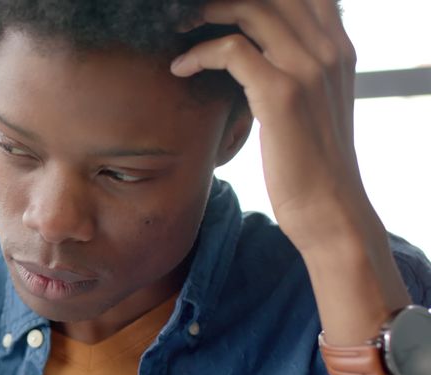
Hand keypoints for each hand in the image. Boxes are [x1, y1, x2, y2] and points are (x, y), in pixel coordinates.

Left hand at [170, 0, 378, 253]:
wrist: (329, 209)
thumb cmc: (311, 163)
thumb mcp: (312, 104)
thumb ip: (294, 70)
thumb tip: (253, 53)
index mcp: (339, 47)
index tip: (219, 11)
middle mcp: (330, 49)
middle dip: (224, 1)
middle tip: (190, 13)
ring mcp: (309, 68)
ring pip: (250, 10)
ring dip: (205, 14)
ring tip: (179, 31)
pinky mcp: (282, 94)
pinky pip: (231, 50)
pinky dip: (198, 54)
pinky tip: (180, 69)